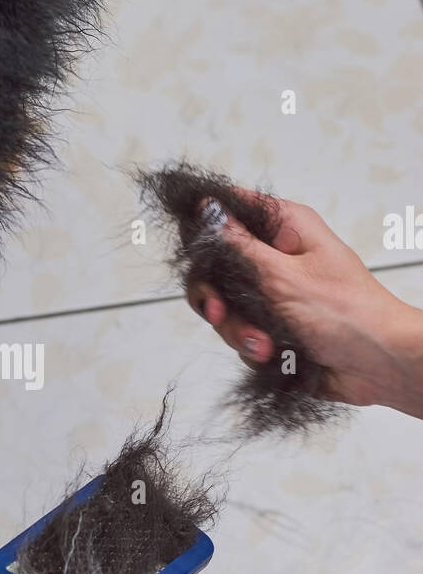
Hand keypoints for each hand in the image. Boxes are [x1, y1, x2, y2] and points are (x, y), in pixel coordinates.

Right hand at [187, 192, 422, 415]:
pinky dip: (250, 344)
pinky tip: (271, 354)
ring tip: (263, 344)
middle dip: (214, 294)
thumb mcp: (283, 275)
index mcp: (286, 227)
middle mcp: (276, 256)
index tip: (196, 251)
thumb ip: (238, 246)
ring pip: (225, 304)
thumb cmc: (348, 313)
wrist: (377, 365)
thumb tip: (207, 210)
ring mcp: (272, 292)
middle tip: (219, 311)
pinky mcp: (271, 325)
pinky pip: (239, 331)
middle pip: (216, 264)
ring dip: (236, 327)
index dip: (205, 226)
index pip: (230, 209)